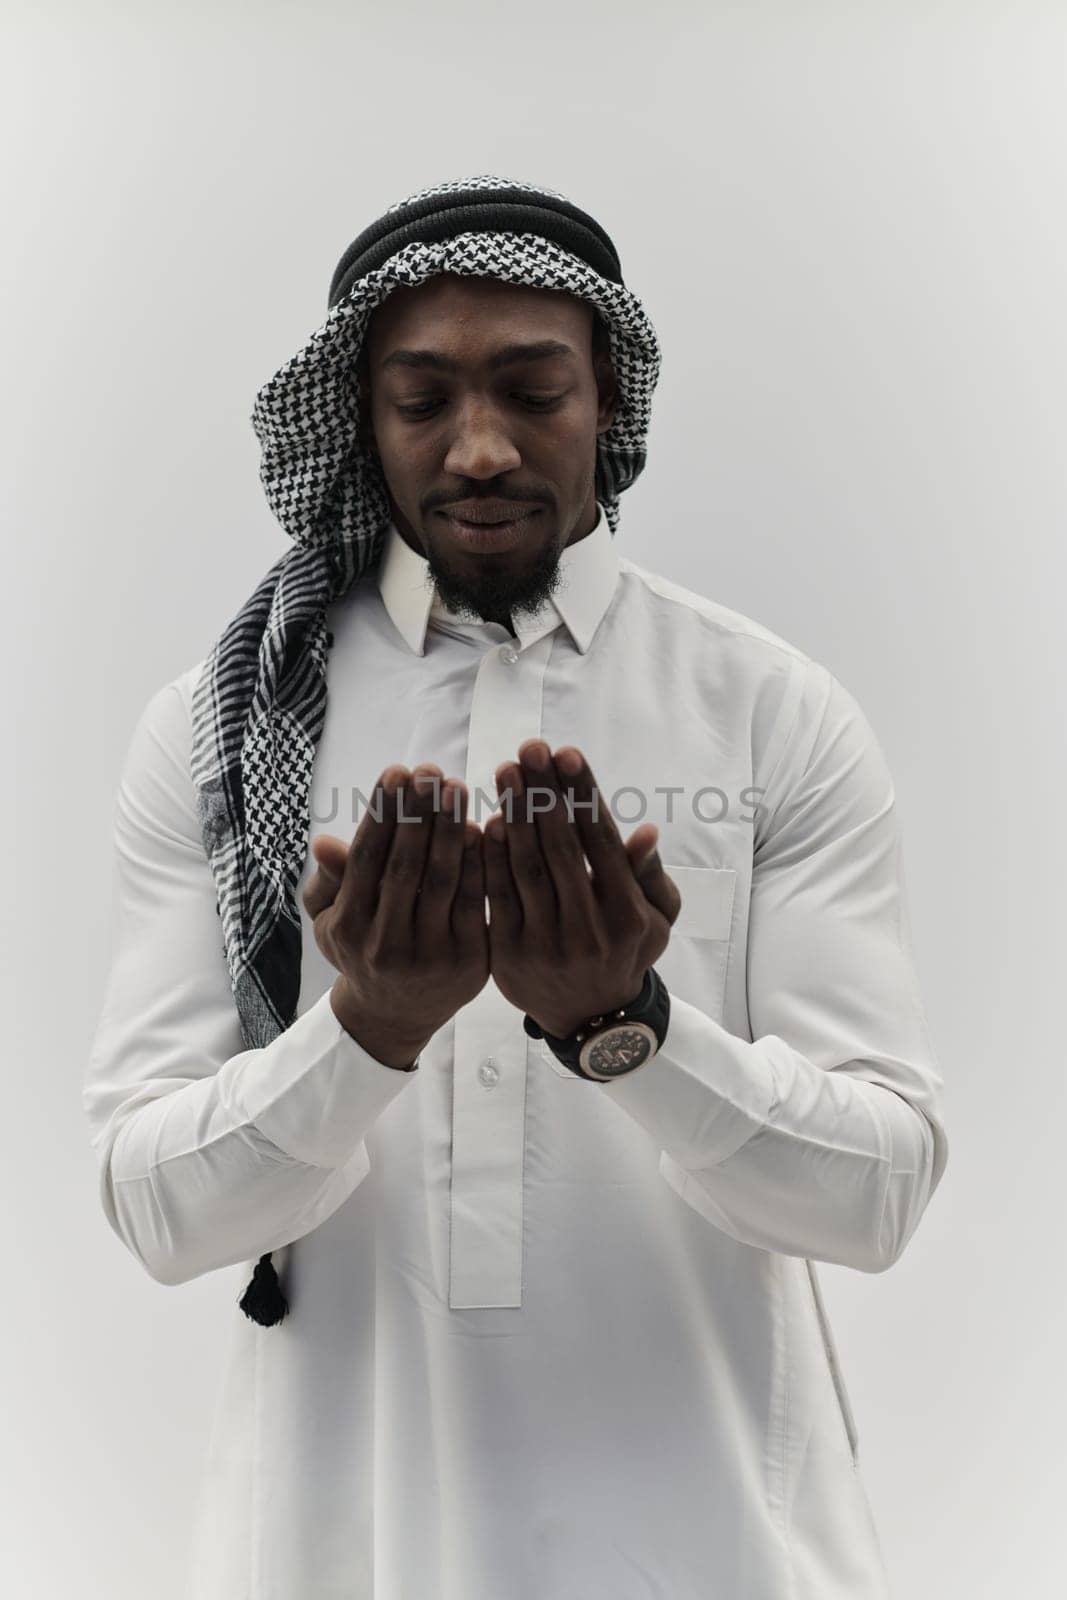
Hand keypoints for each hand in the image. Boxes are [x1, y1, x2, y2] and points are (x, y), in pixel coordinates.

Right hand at [303, 763, 488, 1063]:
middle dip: (419, 814)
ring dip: (451, 830)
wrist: (395, 1015)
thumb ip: (329, 881)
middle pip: (404, 866)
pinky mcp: (468, 963)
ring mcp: (429, 957)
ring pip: (441, 882)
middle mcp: (384, 945)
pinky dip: (479, 864)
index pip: (366, 859)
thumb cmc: (362, 949)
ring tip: (458, 789)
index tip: (397, 771)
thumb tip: (322, 843)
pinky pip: (474, 903)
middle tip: (431, 772)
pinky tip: (485, 828)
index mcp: (346, 928)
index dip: (383, 813)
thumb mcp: (332, 921)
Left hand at [483, 740, 681, 1037]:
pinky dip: (491, 857)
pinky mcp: (510, 955)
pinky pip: (497, 897)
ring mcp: (547, 944)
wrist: (591, 1018)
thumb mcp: (657, 919)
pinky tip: (486, 821)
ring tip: (506, 772)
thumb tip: (646, 831)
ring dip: (514, 814)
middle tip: (529, 748)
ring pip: (526, 867)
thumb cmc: (627, 950)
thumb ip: (649, 875)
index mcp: (627, 914)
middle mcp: (589, 929)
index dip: (582, 794)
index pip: (601, 841)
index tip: (566, 752)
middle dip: (544, 792)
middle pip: (561, 846)